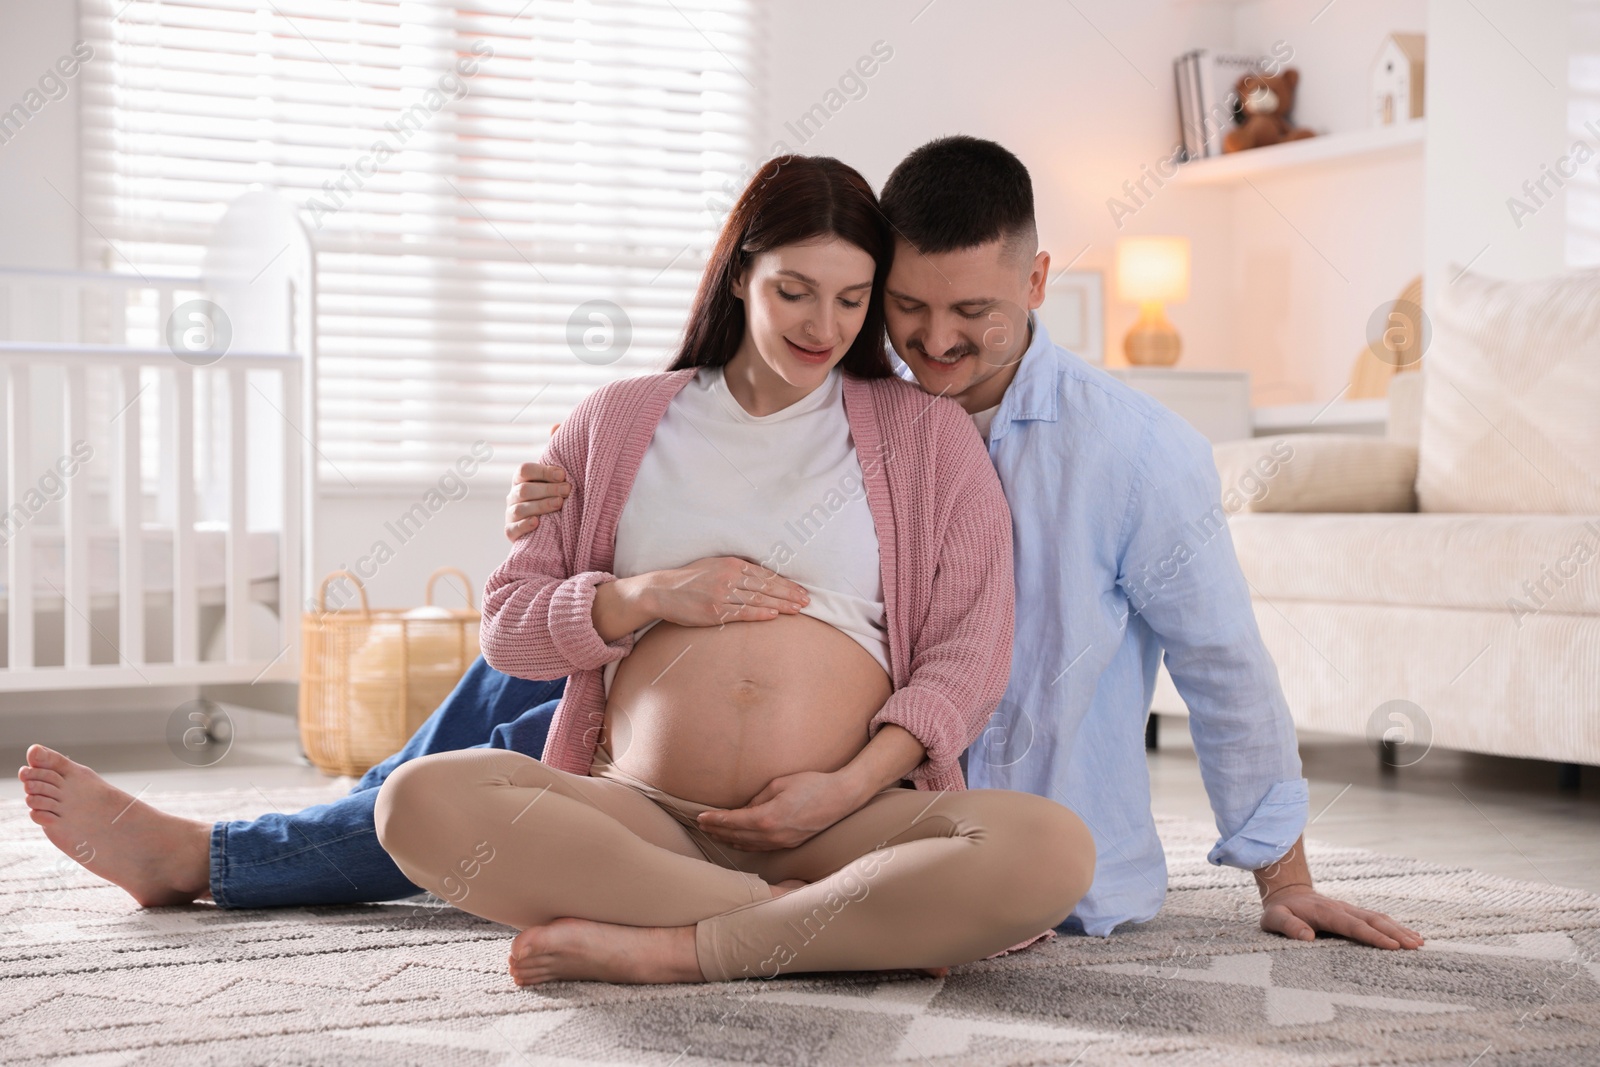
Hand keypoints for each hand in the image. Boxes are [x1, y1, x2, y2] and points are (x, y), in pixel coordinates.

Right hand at [505, 461, 570, 540]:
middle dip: (547, 489)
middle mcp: (513, 496)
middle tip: (567, 490)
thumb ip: (556, 479)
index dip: (543, 471)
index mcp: (521, 480)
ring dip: (541, 505)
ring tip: (559, 503)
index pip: (525, 470)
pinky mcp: (511, 531)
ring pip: (520, 509)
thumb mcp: (552, 486)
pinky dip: (524, 525)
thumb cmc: (551, 501)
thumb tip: (565, 473)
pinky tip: (536, 522)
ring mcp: (510, 514)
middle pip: (524, 489)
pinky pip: (513, 528)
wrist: (545, 530)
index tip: (562, 475)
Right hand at [648, 557, 809, 627]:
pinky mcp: (714, 611)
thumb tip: (762, 575)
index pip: (765, 575)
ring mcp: (721, 594)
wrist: (663, 591)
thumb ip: (737, 569)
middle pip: (766, 586)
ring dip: (780, 604)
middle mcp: (729, 577)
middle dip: (789, 594)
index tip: (801, 591)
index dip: (786, 583)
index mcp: (731, 564)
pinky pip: (742, 612)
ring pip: (758, 599)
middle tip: (806, 601)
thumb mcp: (714, 566)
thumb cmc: (690, 579)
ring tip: (797, 610)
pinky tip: (774, 616)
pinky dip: (759, 613)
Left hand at [696, 770, 859, 850]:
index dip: (715, 820)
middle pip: (737, 836)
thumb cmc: (811, 785)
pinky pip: (760, 847)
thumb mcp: (779, 784)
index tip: (700, 818)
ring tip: (713, 834)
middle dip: (717, 831)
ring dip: (729, 840)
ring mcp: (781, 842)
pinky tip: (737, 841)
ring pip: (747, 845)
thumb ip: (758, 798)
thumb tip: (745, 807)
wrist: (840, 798)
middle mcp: (772, 835)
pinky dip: (745, 844)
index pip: (733, 821)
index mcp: (767, 817)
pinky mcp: (789, 844)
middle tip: (701, 826)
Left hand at [1259, 885, 1424, 949]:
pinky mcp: (1354, 913)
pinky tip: (1410, 936)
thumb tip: (1307, 937)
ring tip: (1419, 943)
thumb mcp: (1274, 918)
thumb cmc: (1280, 911)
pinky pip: (1377, 919)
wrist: (1286, 892)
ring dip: (1399, 929)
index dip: (1373, 936)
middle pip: (1372, 920)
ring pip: (1378, 918)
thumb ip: (1288, 926)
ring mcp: (1349, 909)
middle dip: (1395, 933)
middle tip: (1416, 946)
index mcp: (1325, 912)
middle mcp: (1341, 909)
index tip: (1392, 946)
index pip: (1353, 925)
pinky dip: (1395, 926)